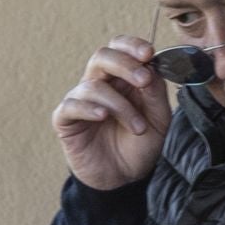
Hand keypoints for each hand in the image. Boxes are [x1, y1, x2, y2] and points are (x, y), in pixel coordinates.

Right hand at [53, 37, 173, 191]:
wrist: (124, 179)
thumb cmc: (139, 146)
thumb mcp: (158, 119)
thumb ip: (155, 92)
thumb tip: (149, 67)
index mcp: (121, 78)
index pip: (119, 47)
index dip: (131, 45)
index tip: (149, 53)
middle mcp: (99, 84)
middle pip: (102, 56)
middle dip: (125, 64)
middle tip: (144, 81)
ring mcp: (80, 101)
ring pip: (93, 85)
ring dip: (120, 105)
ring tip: (138, 127)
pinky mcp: (65, 120)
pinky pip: (71, 105)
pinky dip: (89, 108)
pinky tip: (103, 117)